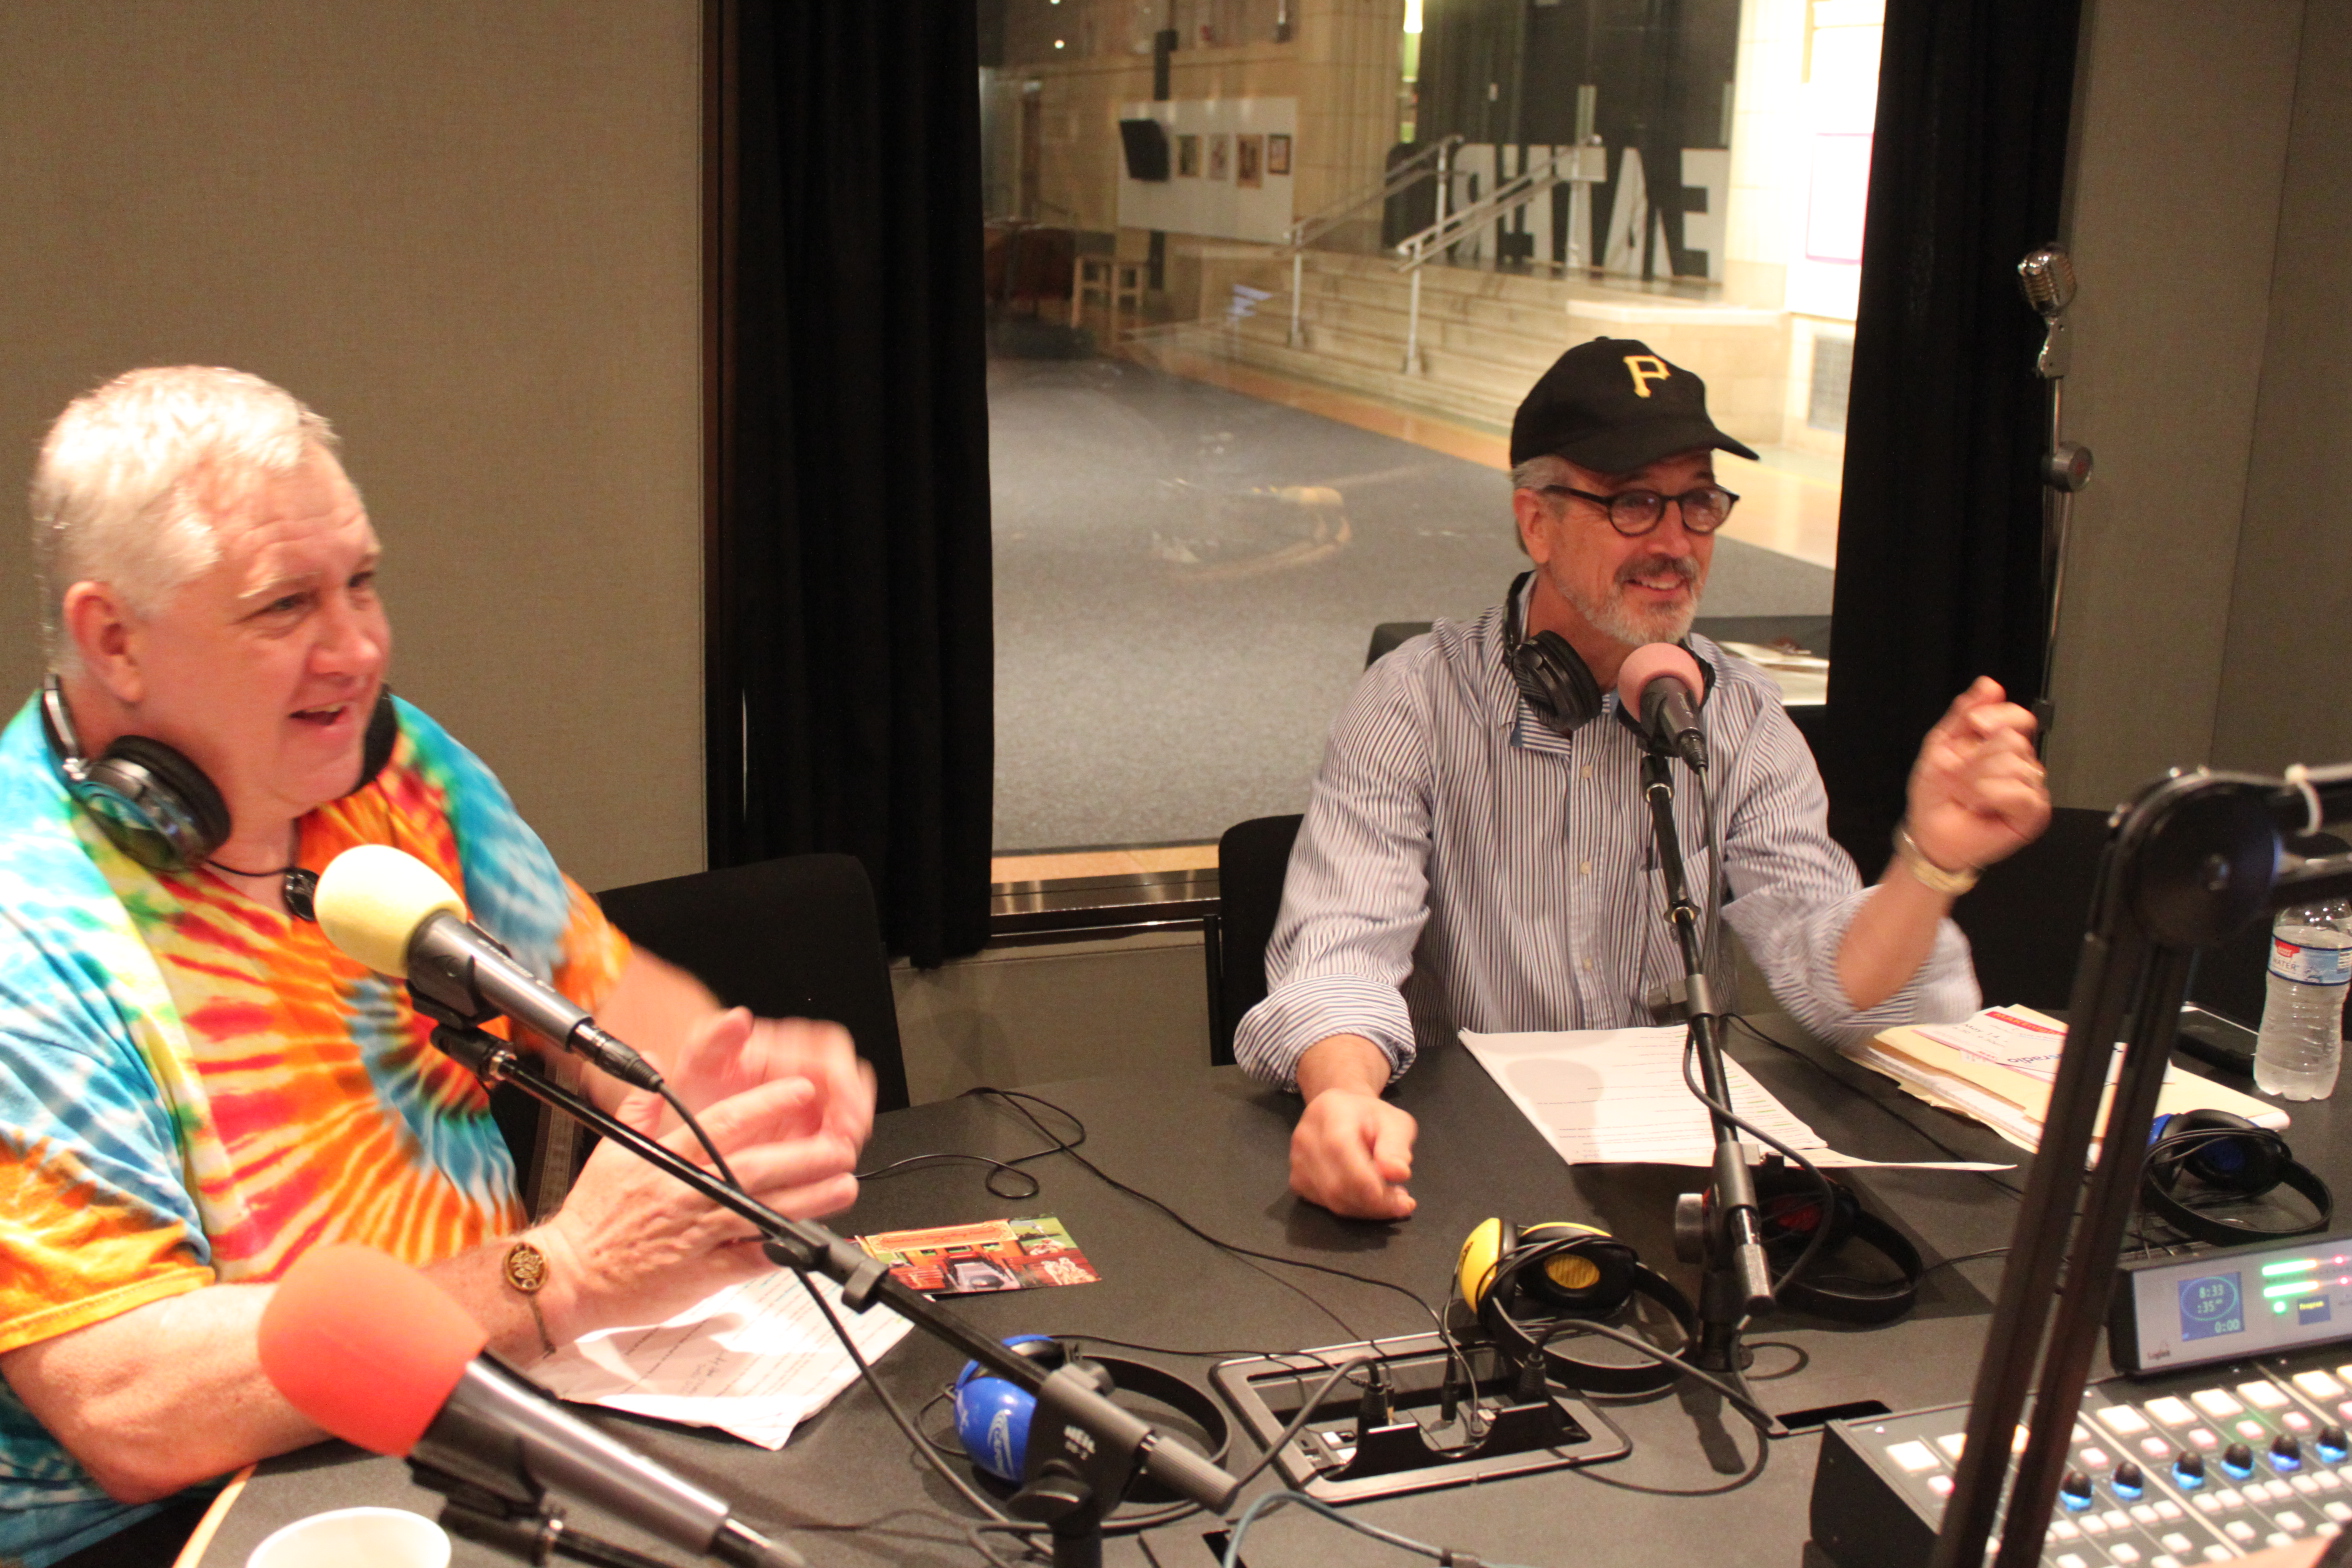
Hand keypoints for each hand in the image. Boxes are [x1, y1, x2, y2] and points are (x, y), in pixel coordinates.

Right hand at [537, 1073, 860, 1337]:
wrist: (570, 1275)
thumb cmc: (593, 1217)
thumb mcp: (613, 1151)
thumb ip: (642, 1109)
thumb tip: (652, 1065)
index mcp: (668, 1159)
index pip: (724, 1123)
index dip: (766, 1105)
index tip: (799, 1091)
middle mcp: (689, 1193)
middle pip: (756, 1167)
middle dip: (803, 1155)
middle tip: (838, 1143)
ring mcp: (699, 1233)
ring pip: (763, 1210)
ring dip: (808, 1199)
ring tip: (842, 1186)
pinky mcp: (704, 1272)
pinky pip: (750, 1257)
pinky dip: (780, 1248)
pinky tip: (809, 1238)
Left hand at [664, 1009, 875, 1151]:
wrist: (685, 1124)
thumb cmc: (696, 1088)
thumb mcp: (697, 1063)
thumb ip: (715, 1038)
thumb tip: (738, 1019)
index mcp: (787, 1047)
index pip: (833, 1050)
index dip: (844, 1078)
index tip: (841, 1103)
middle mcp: (806, 1072)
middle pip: (855, 1081)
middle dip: (855, 1109)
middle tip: (846, 1135)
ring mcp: (813, 1105)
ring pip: (854, 1114)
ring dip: (850, 1134)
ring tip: (835, 1155)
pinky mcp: (812, 1135)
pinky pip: (839, 1143)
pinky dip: (837, 1156)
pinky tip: (825, 1169)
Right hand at [1291, 1089, 1418, 1219]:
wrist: (1340, 1113)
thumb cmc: (1371, 1117)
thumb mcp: (1395, 1122)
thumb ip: (1397, 1145)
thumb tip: (1399, 1173)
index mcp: (1330, 1113)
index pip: (1341, 1151)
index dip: (1370, 1181)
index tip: (1403, 1199)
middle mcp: (1305, 1137)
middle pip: (1337, 1184)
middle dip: (1375, 1204)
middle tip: (1403, 1204)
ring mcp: (1296, 1161)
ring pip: (1333, 1201)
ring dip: (1367, 1209)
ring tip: (1392, 1201)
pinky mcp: (1297, 1181)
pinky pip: (1327, 1205)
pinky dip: (1354, 1209)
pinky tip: (1370, 1200)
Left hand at [1905, 677, 2051, 876]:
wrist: (1930, 834)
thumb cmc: (1935, 796)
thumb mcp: (1940, 746)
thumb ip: (1964, 713)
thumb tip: (1988, 685)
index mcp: (1998, 745)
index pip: (2018, 717)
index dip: (1998, 716)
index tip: (1975, 723)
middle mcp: (2018, 763)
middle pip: (2012, 740)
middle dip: (1975, 760)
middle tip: (1961, 779)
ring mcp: (2029, 787)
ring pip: (2014, 765)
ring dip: (1978, 782)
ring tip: (1968, 796)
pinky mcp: (2034, 812)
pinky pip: (2021, 792)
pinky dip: (1993, 797)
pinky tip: (1982, 805)